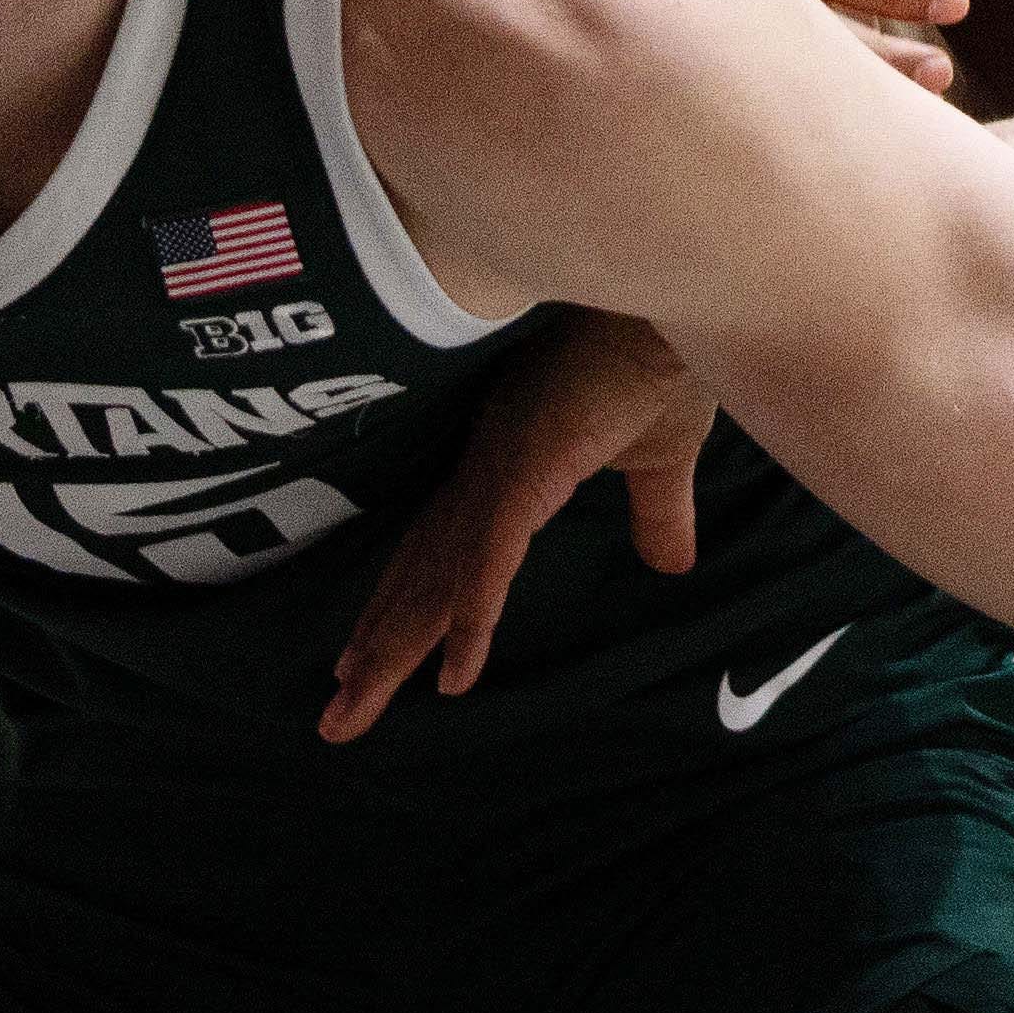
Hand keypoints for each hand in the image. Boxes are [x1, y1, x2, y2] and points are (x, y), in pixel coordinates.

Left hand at [322, 311, 710, 737]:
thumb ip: (657, 516)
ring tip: (348, 713)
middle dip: (376, 652)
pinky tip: (452, 677)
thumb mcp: (663, 461)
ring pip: (436, 579)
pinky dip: (471, 617)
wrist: (680, 293)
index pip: (440, 555)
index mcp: (506, 467)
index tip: (364, 664)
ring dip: (395, 651)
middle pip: (418, 577)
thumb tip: (672, 566)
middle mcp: (485, 470)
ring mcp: (501, 466)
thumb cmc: (665, 353)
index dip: (404, 612)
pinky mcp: (529, 462)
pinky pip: (493, 557)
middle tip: (333, 720)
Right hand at [746, 0, 967, 85]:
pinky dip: (856, 96)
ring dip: (868, 84)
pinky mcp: (765, 51)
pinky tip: (901, 109)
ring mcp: (746, 12)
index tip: (956, 3)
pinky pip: (807, 77)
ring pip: (799, 61)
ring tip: (931, 87)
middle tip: (940, 71)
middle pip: (799, 22)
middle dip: (874, 54)